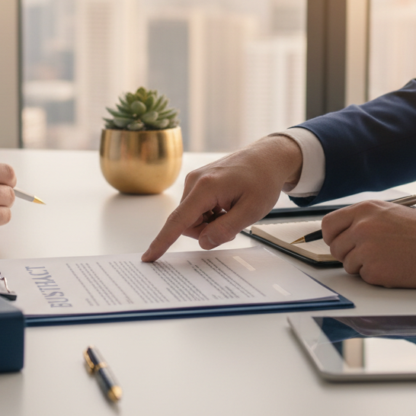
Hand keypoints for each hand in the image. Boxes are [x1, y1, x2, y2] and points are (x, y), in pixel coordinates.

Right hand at [141, 135, 301, 261]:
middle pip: (187, 223)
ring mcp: (194, 180)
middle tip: (232, 222)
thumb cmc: (262, 180)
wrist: (267, 158)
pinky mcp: (197, 182)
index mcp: (205, 187)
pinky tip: (227, 204)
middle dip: (206, 231)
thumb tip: (203, 242)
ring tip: (231, 210)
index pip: (178, 220)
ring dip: (210, 222)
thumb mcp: (252, 211)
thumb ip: (226, 229)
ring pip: (192, 218)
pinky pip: (196, 209)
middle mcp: (194, 181)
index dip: (162, 242)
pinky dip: (210, 214)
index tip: (148, 257)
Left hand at [320, 201, 415, 287]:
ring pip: (349, 265)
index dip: (332, 237)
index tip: (339, 242)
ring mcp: (366, 250)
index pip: (329, 225)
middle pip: (336, 248)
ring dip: (364, 266)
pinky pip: (365, 278)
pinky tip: (396, 268)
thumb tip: (346, 232)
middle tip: (368, 255)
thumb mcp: (390, 212)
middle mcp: (360, 228)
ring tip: (389, 259)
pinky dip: (377, 277)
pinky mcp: (374, 271)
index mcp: (364, 210)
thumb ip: (365, 220)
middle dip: (348, 254)